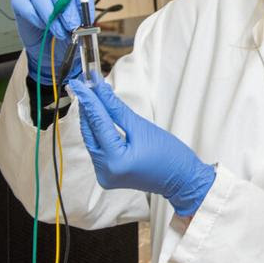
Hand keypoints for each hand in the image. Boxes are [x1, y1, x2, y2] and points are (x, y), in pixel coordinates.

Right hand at [10, 0, 94, 84]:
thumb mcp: (81, 29)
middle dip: (67, 9)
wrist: (52, 49)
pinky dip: (34, 17)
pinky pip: (24, 4)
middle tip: (72, 27)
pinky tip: (43, 26)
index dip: (83, 0)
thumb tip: (84, 24)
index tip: (86, 18)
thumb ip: (84, 23)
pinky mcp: (21, 2)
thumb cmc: (67, 34)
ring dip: (51, 16)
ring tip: (59, 32)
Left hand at [69, 75, 215, 216]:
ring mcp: (105, 176)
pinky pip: (98, 149)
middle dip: (88, 109)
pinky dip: (99, 132)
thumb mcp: (142, 126)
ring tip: (91, 96)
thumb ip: (116, 108)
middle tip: (84, 85)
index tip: (80, 83)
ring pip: (92, 141)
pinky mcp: (108, 175)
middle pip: (90, 133)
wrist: (182, 178)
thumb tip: (100, 90)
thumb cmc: (169, 155)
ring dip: (92, 119)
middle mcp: (105, 171)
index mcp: (115, 161)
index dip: (89, 100)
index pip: (98, 123)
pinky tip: (99, 116)